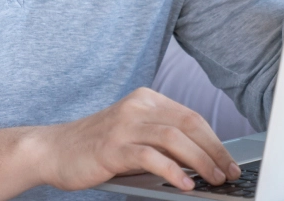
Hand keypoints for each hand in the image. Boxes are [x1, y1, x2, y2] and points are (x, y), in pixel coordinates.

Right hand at [34, 87, 240, 191]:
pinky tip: (184, 185)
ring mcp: (124, 125)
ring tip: (213, 180)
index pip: (191, 117)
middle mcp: (137, 106)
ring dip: (200, 161)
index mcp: (146, 99)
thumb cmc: (96, 147)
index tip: (231, 162)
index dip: (216, 141)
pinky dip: (172, 172)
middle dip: (215, 151)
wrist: (52, 150)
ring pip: (174, 138)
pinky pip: (151, 157)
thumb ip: (162, 141)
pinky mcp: (112, 147)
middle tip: (229, 173)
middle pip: (189, 124)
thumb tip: (202, 161)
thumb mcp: (134, 135)